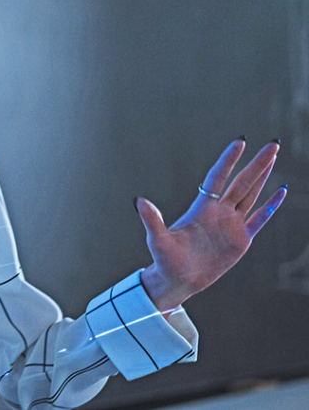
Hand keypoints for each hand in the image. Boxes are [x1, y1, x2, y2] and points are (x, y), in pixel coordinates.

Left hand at [136, 139, 286, 311]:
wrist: (178, 280)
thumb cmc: (164, 259)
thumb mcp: (157, 239)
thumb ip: (152, 219)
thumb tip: (140, 201)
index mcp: (201, 207)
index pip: (218, 177)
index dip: (229, 160)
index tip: (240, 142)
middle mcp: (219, 211)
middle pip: (241, 182)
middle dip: (257, 164)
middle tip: (272, 144)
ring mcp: (231, 224)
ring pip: (251, 195)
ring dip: (264, 177)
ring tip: (274, 158)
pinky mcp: (241, 239)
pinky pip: (260, 218)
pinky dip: (271, 206)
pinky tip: (280, 192)